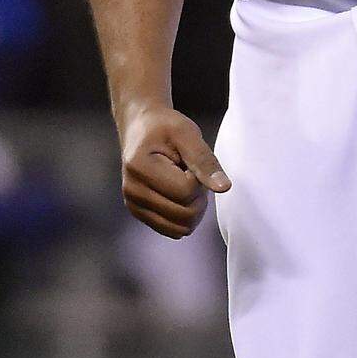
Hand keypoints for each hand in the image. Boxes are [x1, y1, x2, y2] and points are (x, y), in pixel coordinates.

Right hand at [119, 106, 229, 237]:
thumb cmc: (165, 127)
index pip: (185, 192)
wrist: (141, 127)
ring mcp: (133, 206)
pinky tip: (177, 193)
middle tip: (190, 171)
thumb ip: (205, 161)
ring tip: (184, 181)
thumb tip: (224, 188)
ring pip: (180, 229)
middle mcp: (132, 192)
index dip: (198, 178)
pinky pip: (172, 230)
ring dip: (192, 208)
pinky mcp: (139, 214)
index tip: (189, 160)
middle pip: (184, 214)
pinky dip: (183, 215)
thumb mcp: (187, 133)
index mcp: (140, 167)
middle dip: (198, 196)